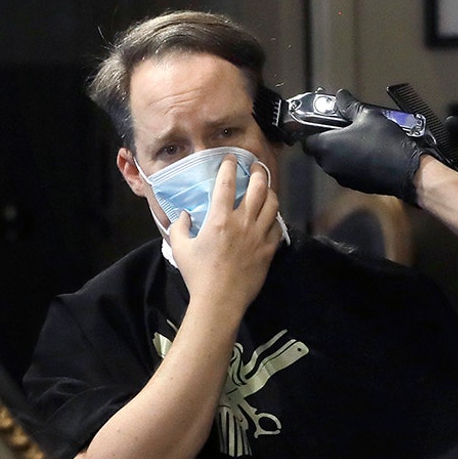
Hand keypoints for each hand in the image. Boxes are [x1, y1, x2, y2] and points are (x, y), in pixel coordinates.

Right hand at [169, 157, 281, 314]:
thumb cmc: (198, 274)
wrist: (220, 300)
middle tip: (256, 167)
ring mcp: (259, 235)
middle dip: (259, 172)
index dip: (230, 167)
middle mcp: (243, 222)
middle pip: (258, 188)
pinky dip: (274, 218)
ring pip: (272, 204)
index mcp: (220, 218)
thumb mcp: (180, 248)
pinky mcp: (270, 249)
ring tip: (266, 187)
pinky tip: (270, 216)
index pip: (227, 183)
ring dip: (270, 191)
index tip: (231, 158)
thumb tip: (184, 214)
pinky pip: (277, 226)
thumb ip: (180, 226)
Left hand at [302, 90, 427, 202]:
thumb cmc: (385, 144)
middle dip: (329, 139)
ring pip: (333, 161)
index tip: (322, 121)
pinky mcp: (354, 185)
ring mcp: (341, 176)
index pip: (306, 138)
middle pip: (319, 150)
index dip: (313, 129)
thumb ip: (349, 106)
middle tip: (343, 128)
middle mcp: (329, 164)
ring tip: (358, 139)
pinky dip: (351, 162)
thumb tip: (341, 96)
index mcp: (326, 146)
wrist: (407, 171)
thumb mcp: (368, 116)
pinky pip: (346, 170)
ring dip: (340, 151)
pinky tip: (367, 153)